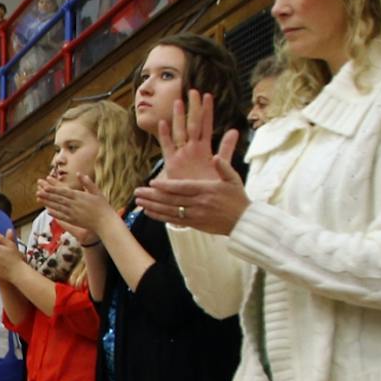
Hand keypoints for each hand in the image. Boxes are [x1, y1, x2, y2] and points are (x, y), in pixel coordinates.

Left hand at [37, 171, 118, 236]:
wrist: (105, 222)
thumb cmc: (102, 206)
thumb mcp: (96, 191)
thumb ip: (87, 182)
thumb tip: (79, 173)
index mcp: (79, 196)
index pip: (63, 191)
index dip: (53, 189)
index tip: (45, 186)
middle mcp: (74, 205)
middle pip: (58, 199)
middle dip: (47, 195)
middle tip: (37, 192)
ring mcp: (72, 213)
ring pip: (57, 207)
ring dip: (48, 203)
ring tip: (39, 199)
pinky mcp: (73, 220)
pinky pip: (61, 216)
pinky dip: (54, 213)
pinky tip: (47, 211)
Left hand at [134, 161, 248, 234]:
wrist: (243, 222)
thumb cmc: (237, 198)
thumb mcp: (233, 179)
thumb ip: (224, 167)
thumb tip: (215, 156)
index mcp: (206, 190)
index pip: (182, 188)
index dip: (165, 186)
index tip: (152, 183)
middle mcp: (198, 203)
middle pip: (170, 200)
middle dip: (152, 196)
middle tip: (137, 192)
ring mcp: (195, 215)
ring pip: (169, 210)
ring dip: (152, 206)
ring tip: (138, 202)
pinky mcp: (194, 224)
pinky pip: (173, 220)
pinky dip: (160, 216)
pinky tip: (148, 212)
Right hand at [153, 90, 230, 181]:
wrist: (199, 204)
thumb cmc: (210, 186)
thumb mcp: (222, 166)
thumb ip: (227, 148)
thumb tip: (235, 130)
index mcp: (203, 148)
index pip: (206, 125)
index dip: (207, 111)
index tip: (208, 95)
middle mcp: (191, 149)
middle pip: (192, 124)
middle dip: (192, 108)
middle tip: (192, 91)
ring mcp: (181, 155)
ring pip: (180, 132)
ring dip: (179, 117)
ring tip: (178, 102)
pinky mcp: (172, 164)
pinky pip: (167, 147)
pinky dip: (164, 135)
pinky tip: (163, 123)